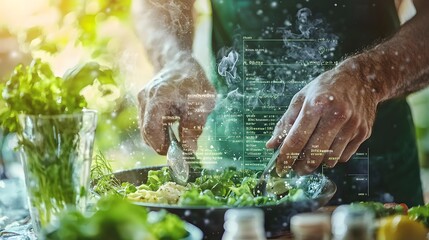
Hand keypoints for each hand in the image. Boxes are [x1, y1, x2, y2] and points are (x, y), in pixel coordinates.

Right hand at [138, 56, 215, 153]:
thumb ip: (195, 125)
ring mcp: (141, 100)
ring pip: (146, 130)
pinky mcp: (142, 104)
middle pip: (146, 132)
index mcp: (160, 96)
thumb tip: (189, 149)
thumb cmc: (194, 81)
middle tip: (180, 149)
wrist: (179, 63)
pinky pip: (147, 123)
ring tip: (178, 135)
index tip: (176, 153)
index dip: (161, 146)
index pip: (151, 129)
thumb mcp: (203, 102)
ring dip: (161, 138)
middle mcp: (146, 98)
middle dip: (162, 145)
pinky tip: (172, 126)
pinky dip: (159, 130)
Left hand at [266, 61, 380, 174]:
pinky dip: (333, 157)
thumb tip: (271, 145)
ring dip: (317, 163)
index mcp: (317, 104)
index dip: (285, 157)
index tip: (280, 167)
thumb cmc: (326, 87)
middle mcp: (337, 115)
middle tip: (295, 168)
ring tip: (311, 155)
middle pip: (314, 154)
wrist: (361, 78)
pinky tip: (329, 147)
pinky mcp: (364, 132)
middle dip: (301, 167)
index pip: (297, 139)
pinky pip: (344, 157)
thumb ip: (285, 122)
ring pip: (330, 160)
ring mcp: (352, 125)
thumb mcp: (302, 97)